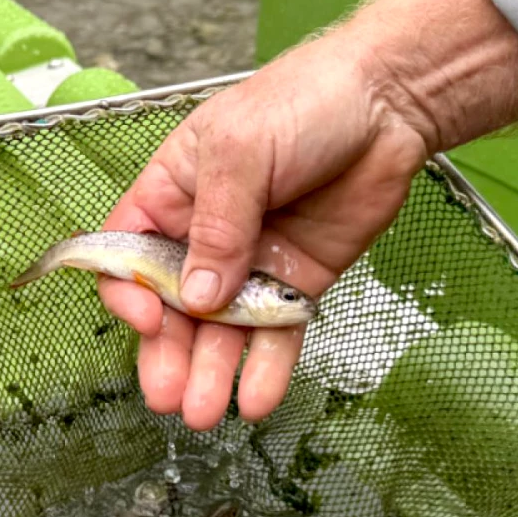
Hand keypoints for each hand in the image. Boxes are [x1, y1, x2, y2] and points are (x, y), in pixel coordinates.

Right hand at [98, 0, 517, 429]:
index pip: (128, 255)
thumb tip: (198, 298)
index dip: (129, 292)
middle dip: (167, 354)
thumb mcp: (241, 151)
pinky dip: (266, 368)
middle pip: (173, 307)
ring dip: (210, 372)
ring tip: (205, 413)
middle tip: (168, 397)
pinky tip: (256, 399)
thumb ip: (217, 226)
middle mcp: (203, 237)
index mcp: (169, 196)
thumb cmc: (300, 103)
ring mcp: (250, 265)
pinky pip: (276, 334)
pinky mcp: (297, 284)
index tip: (149, 318)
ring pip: (221, 331)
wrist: (388, 104)